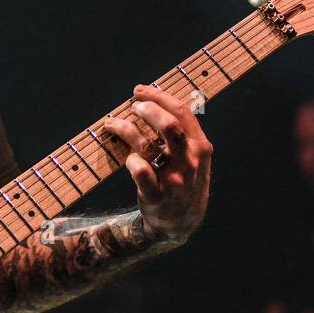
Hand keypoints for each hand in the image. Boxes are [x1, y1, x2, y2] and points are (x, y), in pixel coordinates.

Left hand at [102, 84, 212, 242]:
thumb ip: (183, 132)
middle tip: (132, 107)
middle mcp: (190, 161)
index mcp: (200, 146)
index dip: (158, 96)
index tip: (139, 91)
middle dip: (146, 110)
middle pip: (168, 125)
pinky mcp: (157, 195)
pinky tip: (127, 158)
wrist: (181, 221)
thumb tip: (155, 101)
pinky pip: (139, 171)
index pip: (182, 112)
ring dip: (126, 129)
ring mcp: (174, 179)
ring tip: (113, 124)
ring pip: (147, 146)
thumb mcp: (194, 156)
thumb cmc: (184, 181)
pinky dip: (130, 160)